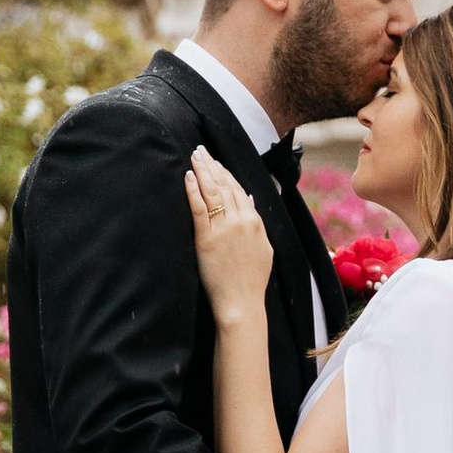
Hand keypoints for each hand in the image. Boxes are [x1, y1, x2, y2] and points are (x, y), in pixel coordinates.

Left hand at [186, 145, 275, 322]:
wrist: (241, 303)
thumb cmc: (251, 281)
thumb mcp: (264, 248)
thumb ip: (256, 223)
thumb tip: (249, 200)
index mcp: (255, 222)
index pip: (238, 190)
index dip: (226, 173)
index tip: (216, 162)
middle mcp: (241, 220)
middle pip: (224, 185)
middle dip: (212, 165)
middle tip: (201, 150)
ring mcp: (224, 228)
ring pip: (212, 191)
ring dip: (202, 170)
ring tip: (194, 155)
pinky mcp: (207, 238)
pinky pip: (199, 207)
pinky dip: (193, 190)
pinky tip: (187, 176)